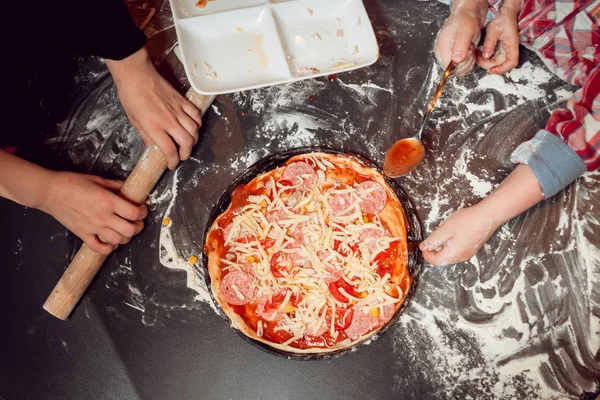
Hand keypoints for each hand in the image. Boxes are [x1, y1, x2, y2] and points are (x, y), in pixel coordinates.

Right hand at [39, 172, 147, 253]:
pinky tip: (111, 242)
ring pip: (117, 241)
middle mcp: (103, 217)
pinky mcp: (82, 234)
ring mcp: (93, 227)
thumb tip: (127, 188)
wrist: (49, 192)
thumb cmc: (72, 183)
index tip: (142, 209)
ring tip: (125, 231)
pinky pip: (98, 248)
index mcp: (108, 201)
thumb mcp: (97, 179)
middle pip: (129, 230)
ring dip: (125, 237)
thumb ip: (115, 185)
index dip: (142, 212)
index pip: (134, 213)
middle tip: (136, 222)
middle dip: (138, 227)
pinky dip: (108, 248)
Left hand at [106, 47, 201, 169]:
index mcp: (154, 127)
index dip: (173, 161)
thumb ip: (146, 135)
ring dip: (193, 139)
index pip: (170, 150)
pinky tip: (193, 126)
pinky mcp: (182, 100)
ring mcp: (178, 110)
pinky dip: (197, 123)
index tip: (172, 164)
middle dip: (186, 153)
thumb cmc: (130, 97)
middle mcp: (169, 120)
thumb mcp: (133, 120)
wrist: (136, 74)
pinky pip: (196, 114)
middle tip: (182, 155)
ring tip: (188, 142)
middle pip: (186, 142)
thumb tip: (152, 147)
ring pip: (194, 130)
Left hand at [419, 206, 498, 265]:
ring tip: (442, 235)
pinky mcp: (472, 249)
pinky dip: (450, 246)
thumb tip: (424, 247)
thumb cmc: (466, 222)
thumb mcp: (445, 229)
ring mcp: (468, 254)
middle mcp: (461, 258)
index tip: (423, 245)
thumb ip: (433, 240)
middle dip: (434, 251)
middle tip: (431, 239)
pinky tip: (451, 235)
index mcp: (452, 255)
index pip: (435, 261)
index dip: (427, 254)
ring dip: (442, 248)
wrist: (487, 217)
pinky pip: (457, 252)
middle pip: (442, 260)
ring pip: (450, 256)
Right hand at [434, 5, 485, 75]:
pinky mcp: (454, 60)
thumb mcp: (465, 31)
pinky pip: (463, 69)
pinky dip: (470, 63)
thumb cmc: (465, 21)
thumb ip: (460, 46)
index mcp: (441, 49)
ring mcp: (448, 58)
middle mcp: (443, 55)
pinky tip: (469, 52)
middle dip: (467, 61)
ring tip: (469, 49)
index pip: (449, 67)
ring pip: (460, 71)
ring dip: (469, 62)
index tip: (467, 50)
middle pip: (455, 71)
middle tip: (469, 48)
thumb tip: (455, 60)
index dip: (461, 62)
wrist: (468, 18)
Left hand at [476, 5, 519, 73]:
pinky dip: (486, 58)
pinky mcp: (500, 49)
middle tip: (478, 59)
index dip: (502, 69)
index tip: (491, 70)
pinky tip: (479, 54)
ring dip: (486, 62)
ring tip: (477, 56)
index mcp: (512, 45)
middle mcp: (510, 50)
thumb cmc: (502, 20)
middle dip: (489, 65)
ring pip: (496, 62)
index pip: (512, 62)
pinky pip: (493, 58)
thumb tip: (486, 56)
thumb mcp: (494, 30)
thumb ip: (490, 43)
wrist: (504, 14)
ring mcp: (505, 50)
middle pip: (502, 64)